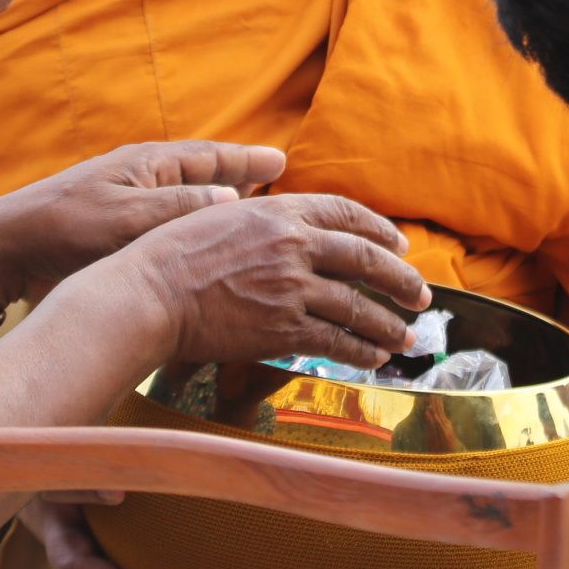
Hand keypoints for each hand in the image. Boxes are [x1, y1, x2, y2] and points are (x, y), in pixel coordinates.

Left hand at [0, 141, 286, 305]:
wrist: (7, 249)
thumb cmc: (62, 227)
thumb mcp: (124, 217)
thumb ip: (178, 207)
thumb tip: (234, 198)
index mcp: (149, 163)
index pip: (212, 156)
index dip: (249, 161)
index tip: (282, 161)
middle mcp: (145, 177)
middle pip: (207, 174)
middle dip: (242, 177)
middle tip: (281, 185)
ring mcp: (132, 202)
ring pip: (191, 199)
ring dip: (222, 203)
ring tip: (255, 213)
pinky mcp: (120, 229)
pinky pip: (173, 222)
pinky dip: (197, 226)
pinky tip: (207, 243)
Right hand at [116, 194, 430, 368]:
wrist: (148, 294)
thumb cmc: (170, 254)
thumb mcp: (219, 213)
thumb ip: (261, 216)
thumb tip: (287, 220)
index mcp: (279, 211)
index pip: (345, 214)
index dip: (378, 229)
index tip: (399, 244)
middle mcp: (293, 245)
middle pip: (365, 259)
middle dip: (400, 279)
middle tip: (420, 294)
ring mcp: (290, 287)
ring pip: (357, 305)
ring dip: (388, 322)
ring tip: (405, 335)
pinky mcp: (281, 328)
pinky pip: (335, 339)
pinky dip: (360, 349)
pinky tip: (374, 357)